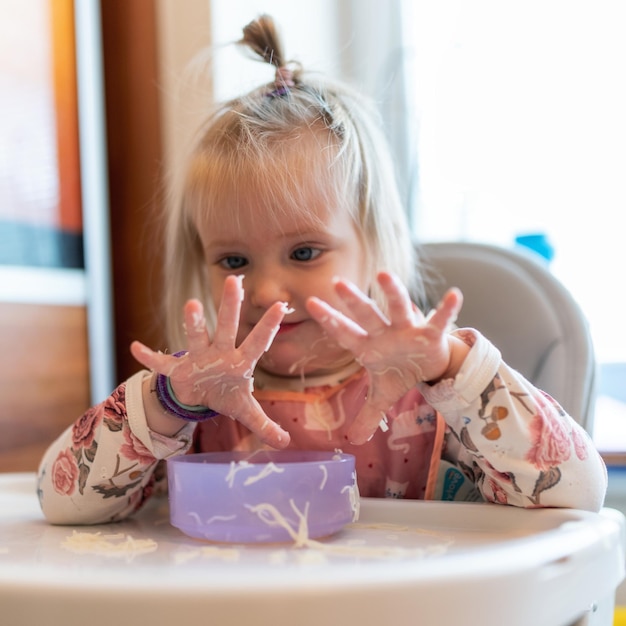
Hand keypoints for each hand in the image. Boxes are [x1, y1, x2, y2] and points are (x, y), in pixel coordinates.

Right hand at [130, 275, 290, 448]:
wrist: (196, 395)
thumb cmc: (225, 394)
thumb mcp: (245, 411)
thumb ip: (264, 425)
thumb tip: (285, 443)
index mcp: (240, 362)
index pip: (258, 342)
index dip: (269, 326)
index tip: (282, 306)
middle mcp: (220, 353)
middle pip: (227, 327)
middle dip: (230, 306)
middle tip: (236, 280)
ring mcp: (198, 359)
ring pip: (196, 338)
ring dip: (193, 324)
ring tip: (192, 305)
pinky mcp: (178, 370)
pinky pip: (163, 364)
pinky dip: (150, 358)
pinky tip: (136, 348)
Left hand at [306, 272, 465, 443]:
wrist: (429, 364)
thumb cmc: (400, 371)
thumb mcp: (383, 395)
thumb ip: (368, 415)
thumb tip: (353, 441)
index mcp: (369, 346)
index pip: (344, 332)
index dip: (329, 319)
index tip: (310, 304)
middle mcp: (385, 333)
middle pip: (368, 314)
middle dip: (354, 300)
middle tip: (337, 282)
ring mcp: (408, 330)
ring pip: (399, 308)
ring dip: (393, 292)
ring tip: (384, 275)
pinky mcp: (431, 334)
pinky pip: (439, 321)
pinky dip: (447, 309)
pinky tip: (454, 295)